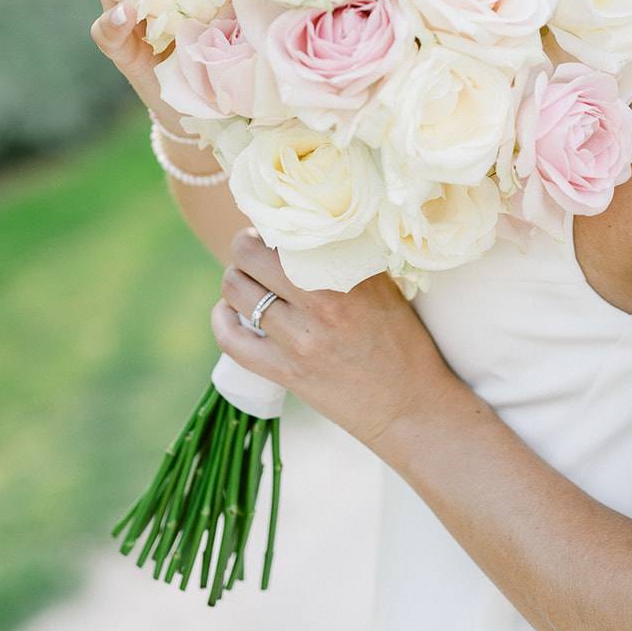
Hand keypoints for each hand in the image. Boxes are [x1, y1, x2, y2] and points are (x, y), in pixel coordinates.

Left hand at [213, 229, 456, 447]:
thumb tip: (311, 233)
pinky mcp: (285, 372)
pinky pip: (231, 340)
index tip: (276, 229)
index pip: (288, 233)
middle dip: (246, 246)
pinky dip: (222, 320)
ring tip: (248, 280)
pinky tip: (229, 311)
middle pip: (250, 255)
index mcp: (347, 275)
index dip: (273, 225)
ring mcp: (298, 340)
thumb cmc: (404, 343)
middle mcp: (320, 303)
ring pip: (236, 292)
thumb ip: (347, 260)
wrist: (410, 405)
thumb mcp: (386, 288)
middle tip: (255, 249)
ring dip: (236, 279)